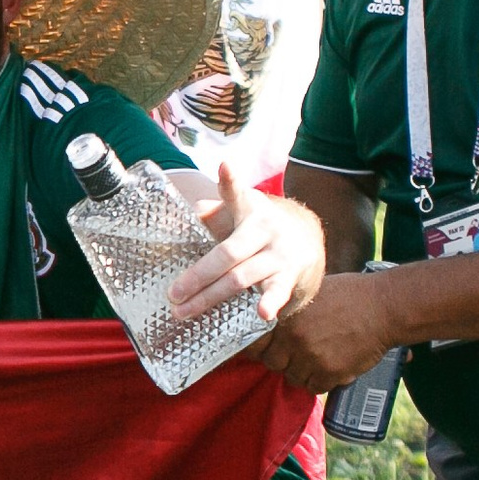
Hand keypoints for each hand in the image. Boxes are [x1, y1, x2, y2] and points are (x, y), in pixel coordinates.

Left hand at [168, 162, 323, 323]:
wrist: (305, 241)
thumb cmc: (255, 229)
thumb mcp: (238, 213)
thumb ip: (216, 212)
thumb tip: (197, 209)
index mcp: (249, 208)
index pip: (237, 193)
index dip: (230, 180)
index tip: (225, 166)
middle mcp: (265, 228)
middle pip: (228, 252)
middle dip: (198, 275)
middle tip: (172, 293)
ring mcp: (279, 253)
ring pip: (240, 277)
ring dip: (210, 296)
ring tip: (183, 311)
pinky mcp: (290, 276)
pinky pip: (278, 291)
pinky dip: (271, 302)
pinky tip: (263, 313)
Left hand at [259, 270, 399, 394]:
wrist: (384, 307)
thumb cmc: (350, 295)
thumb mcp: (311, 293)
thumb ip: (289, 309)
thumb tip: (269, 320)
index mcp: (285, 316)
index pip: (254, 342)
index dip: (259, 347)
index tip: (265, 347)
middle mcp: (293, 338)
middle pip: (272, 363)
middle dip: (282, 360)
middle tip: (295, 354)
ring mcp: (311, 357)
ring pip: (293, 378)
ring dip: (302, 372)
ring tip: (316, 360)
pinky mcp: (331, 372)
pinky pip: (315, 387)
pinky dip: (320, 381)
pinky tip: (330, 368)